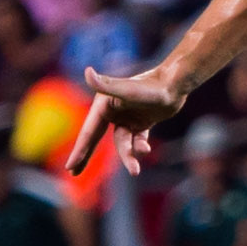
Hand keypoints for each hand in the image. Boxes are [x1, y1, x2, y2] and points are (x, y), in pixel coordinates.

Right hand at [63, 62, 191, 177]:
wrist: (176, 84)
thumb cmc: (152, 87)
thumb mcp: (128, 89)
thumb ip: (107, 85)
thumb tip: (88, 72)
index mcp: (104, 104)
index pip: (88, 131)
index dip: (79, 149)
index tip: (70, 167)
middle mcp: (112, 110)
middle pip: (95, 138)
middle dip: (85, 155)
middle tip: (74, 173)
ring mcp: (126, 118)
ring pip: (122, 143)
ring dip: (128, 156)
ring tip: (135, 171)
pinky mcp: (141, 122)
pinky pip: (136, 141)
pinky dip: (139, 147)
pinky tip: (145, 150)